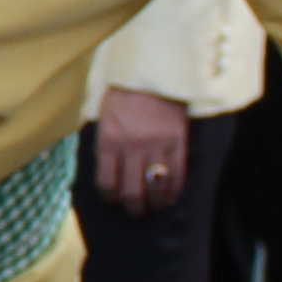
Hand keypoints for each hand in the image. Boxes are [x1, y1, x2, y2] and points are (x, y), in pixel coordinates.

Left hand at [87, 86, 195, 213]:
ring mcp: (157, 145)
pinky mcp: (178, 141)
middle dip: (133, 207)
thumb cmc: (124, 94)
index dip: (110, 198)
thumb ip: (104, 145)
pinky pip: (178, 175)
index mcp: (109, 140)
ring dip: (154, 203)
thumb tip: (107, 176)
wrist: (152, 70)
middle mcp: (132, 147)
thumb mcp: (103, 118)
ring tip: (153, 207)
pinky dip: (174, 191)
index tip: (114, 202)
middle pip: (132, 191)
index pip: (107, 183)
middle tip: (135, 211)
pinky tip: (171, 198)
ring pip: (156, 187)